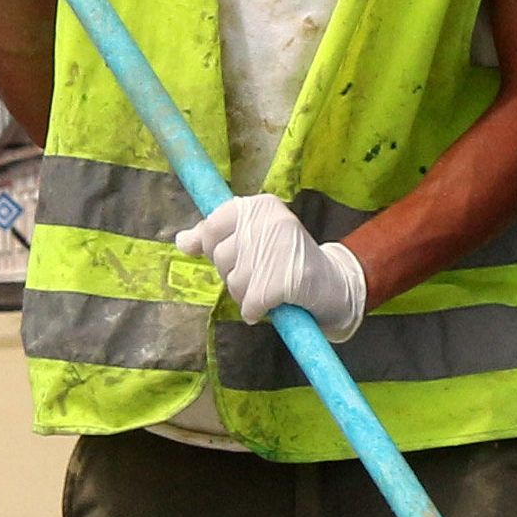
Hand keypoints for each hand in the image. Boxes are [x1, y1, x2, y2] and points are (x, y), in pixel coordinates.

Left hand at [173, 194, 373, 337]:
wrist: (335, 285)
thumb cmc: (287, 261)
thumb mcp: (253, 239)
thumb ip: (217, 237)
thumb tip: (181, 241)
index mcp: (260, 205)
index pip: (212, 226)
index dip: (217, 249)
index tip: (239, 257)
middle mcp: (269, 221)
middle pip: (220, 258)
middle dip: (234, 275)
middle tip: (262, 275)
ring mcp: (278, 249)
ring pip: (233, 282)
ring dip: (247, 296)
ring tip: (270, 290)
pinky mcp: (284, 279)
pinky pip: (249, 303)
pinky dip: (256, 312)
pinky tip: (273, 306)